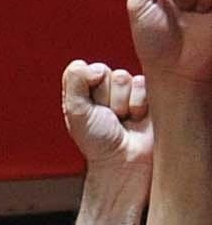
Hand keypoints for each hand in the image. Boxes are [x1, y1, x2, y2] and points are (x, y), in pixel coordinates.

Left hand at [62, 59, 151, 176]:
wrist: (125, 160)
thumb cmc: (97, 141)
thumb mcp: (76, 113)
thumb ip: (74, 84)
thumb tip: (86, 63)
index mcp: (83, 91)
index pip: (85, 69)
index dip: (88, 85)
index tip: (90, 106)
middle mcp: (105, 87)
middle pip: (106, 72)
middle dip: (106, 97)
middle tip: (108, 117)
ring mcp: (128, 90)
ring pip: (125, 78)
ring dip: (122, 103)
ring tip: (123, 119)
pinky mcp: (150, 94)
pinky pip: (143, 84)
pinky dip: (138, 104)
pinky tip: (137, 118)